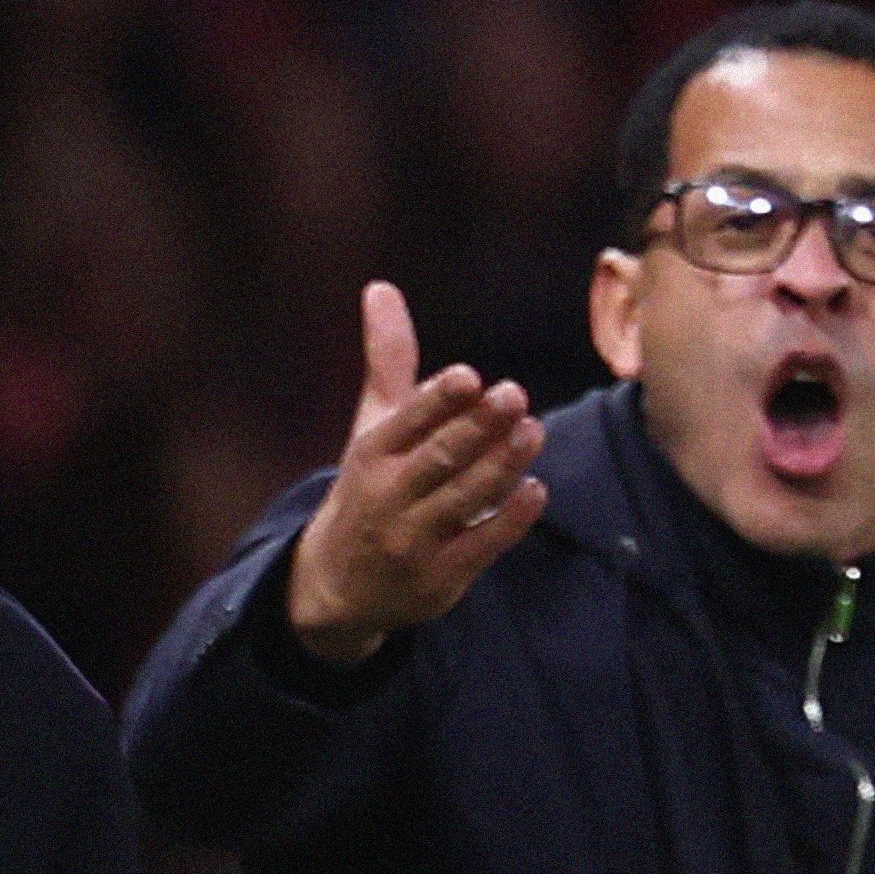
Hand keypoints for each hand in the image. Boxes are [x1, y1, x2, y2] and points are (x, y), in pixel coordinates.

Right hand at [285, 281, 547, 663]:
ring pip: (464, 499)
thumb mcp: (371, 426)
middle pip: (438, 459)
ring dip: (501, 465)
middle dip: (477, 428)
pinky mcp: (440, 579)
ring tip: (534, 431)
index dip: (437, 402)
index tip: (469, 377)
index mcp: (371, 455)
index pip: (405, 423)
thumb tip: (381, 288)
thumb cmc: (369, 487)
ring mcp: (413, 540)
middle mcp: (388, 496)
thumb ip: (389, 359)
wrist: (338, 585)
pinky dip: (510, 519)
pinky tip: (536, 489)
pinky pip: (481, 546)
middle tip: (515, 395)